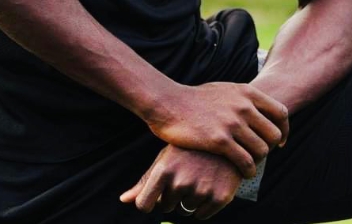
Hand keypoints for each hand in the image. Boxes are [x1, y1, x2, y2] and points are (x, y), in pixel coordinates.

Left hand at [120, 145, 242, 218]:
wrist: (228, 136)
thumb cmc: (191, 147)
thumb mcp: (167, 157)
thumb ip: (145, 181)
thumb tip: (123, 201)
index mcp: (164, 170)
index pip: (144, 204)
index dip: (149, 201)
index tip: (157, 193)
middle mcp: (181, 181)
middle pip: (166, 207)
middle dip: (173, 195)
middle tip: (186, 173)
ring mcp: (201, 190)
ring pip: (185, 210)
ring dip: (189, 199)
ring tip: (200, 175)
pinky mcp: (220, 197)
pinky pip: (202, 215)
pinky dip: (205, 205)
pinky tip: (211, 183)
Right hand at [145, 82, 287, 178]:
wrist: (169, 104)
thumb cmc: (195, 99)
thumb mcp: (224, 89)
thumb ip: (242, 98)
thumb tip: (257, 107)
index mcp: (247, 92)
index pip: (281, 113)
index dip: (284, 130)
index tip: (280, 141)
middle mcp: (244, 106)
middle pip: (274, 134)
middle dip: (270, 147)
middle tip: (260, 155)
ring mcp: (232, 123)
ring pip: (262, 150)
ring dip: (258, 161)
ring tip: (250, 165)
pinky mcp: (220, 141)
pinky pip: (246, 161)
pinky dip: (248, 170)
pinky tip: (243, 173)